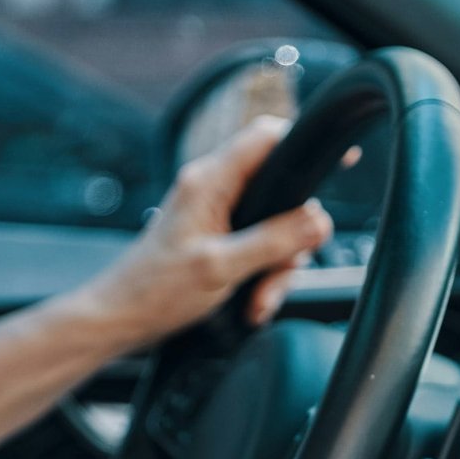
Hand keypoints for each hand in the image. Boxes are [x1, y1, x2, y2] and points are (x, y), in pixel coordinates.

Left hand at [50, 117, 332, 356]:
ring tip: (258, 300)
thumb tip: (318, 220)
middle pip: (282, 195)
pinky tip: (250, 304)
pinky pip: (256, 249)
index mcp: (210, 181)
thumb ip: (273, 240)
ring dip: (275, 269)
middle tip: (280, 271)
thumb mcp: (221, 267)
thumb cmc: (155, 292)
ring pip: (274, 229)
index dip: (305, 145)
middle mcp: (213, 190)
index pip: (268, 138)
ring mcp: (215, 215)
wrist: (120, 320)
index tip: (339, 161)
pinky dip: (260, 278)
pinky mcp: (215, 239)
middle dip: (290, 241)